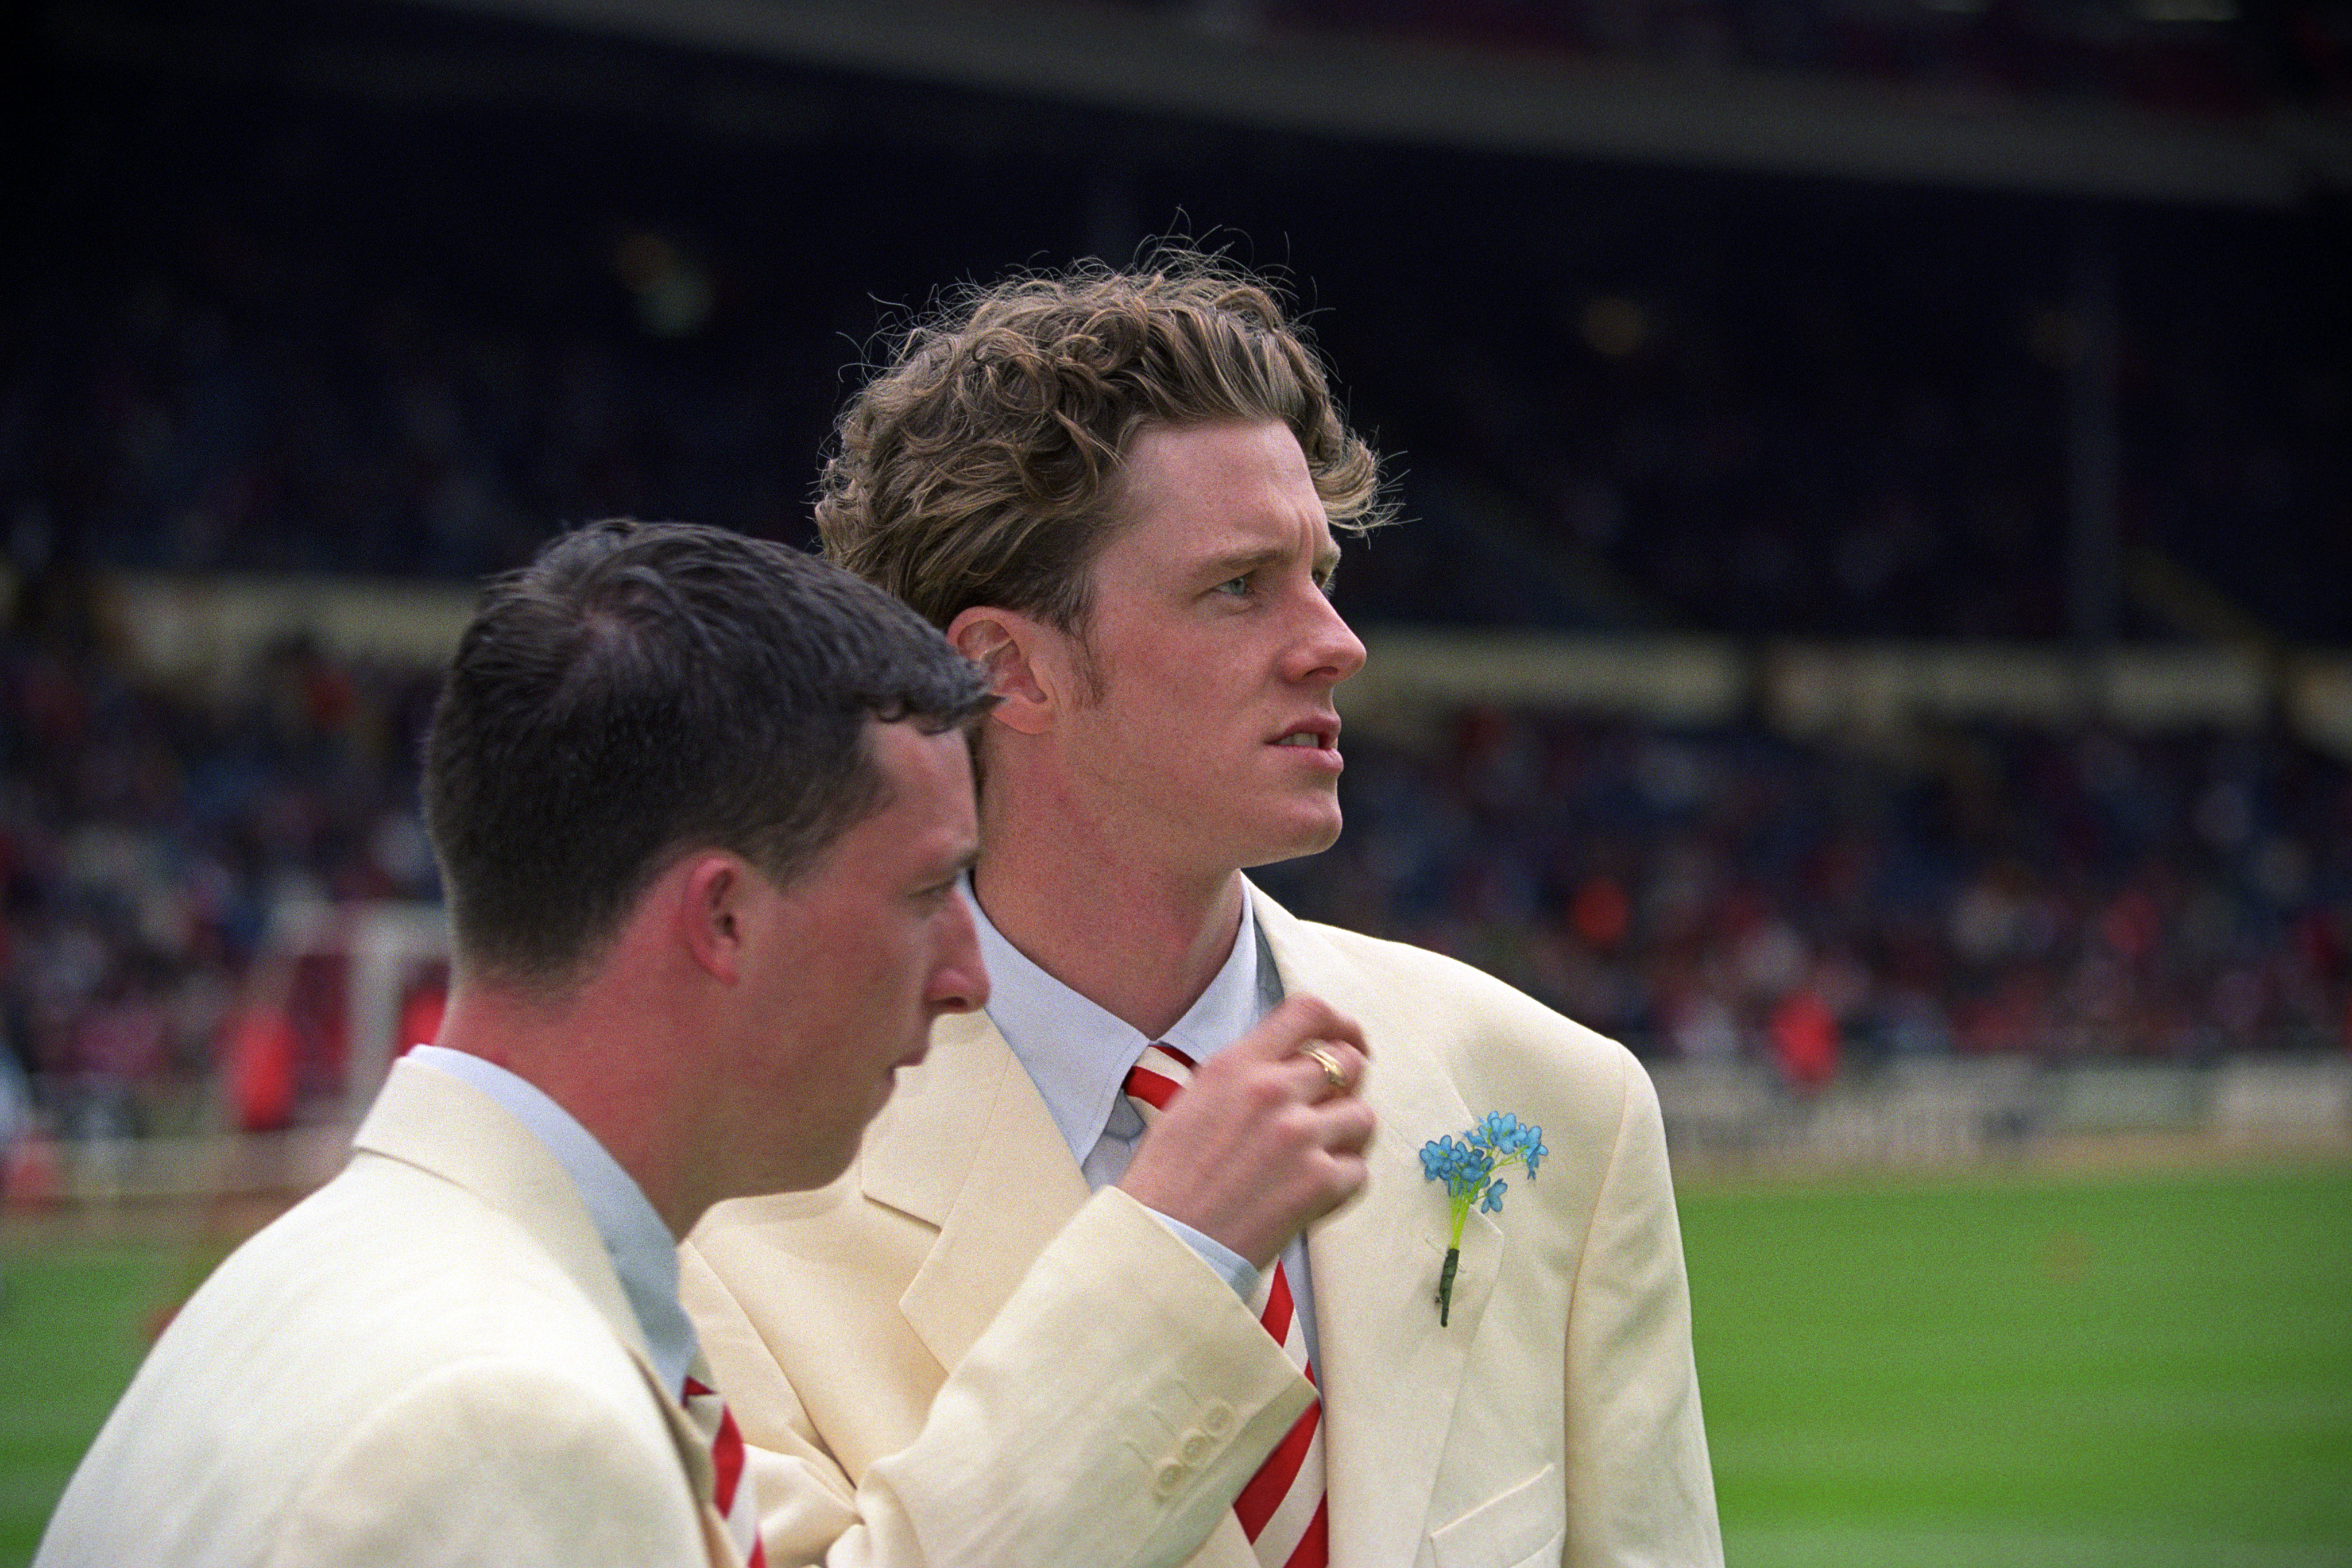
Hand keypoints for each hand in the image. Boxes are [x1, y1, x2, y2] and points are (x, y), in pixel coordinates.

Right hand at [1116, 995, 1373, 1269]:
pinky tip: (1310, 1194)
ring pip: (1363, 1115)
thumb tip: (1295, 1063)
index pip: (1308, 1012)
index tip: (1347, 1038)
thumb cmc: (1169, 1181)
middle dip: (1347, 1085)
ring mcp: (1300, 1136)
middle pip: (1348, 1062)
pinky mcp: (1320, 1183)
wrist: (1163, 1245)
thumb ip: (1247, 1074)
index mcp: (1237, 1066)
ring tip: (1317, 1159)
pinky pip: (1359, 1170)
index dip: (1340, 1022)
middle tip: (1331, 1110)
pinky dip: (1342, 1183)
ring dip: (1347, 1136)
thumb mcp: (1195, 1100)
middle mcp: (1271, 1092)